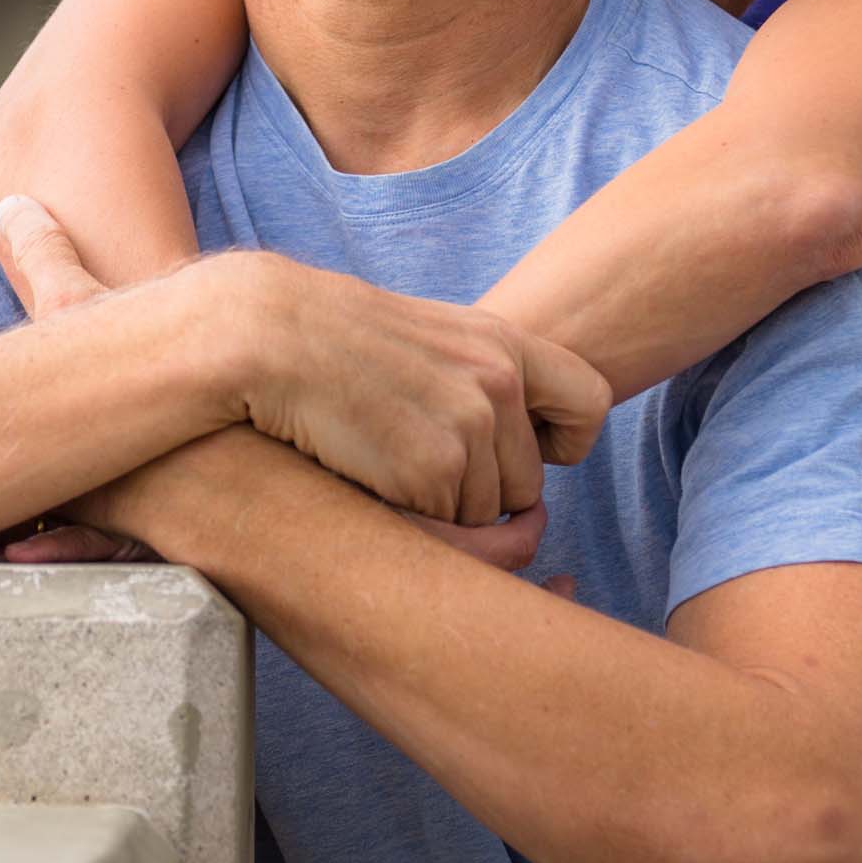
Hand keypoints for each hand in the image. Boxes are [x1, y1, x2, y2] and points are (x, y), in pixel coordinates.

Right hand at [239, 271, 606, 523]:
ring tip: (387, 457)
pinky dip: (412, 514)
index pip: (590, 403)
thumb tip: (520, 425)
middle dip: (484, 490)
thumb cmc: (341, 341)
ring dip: (444, 505)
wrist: (272, 338)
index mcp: (506, 345)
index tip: (534, 449)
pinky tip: (371, 473)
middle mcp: (500, 384)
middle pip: (528, 483)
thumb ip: (482, 373)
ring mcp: (469, 428)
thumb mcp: (433, 336)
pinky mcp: (432, 471)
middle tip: (422, 460)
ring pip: (486, 512)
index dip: (568, 440)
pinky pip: (446, 526)